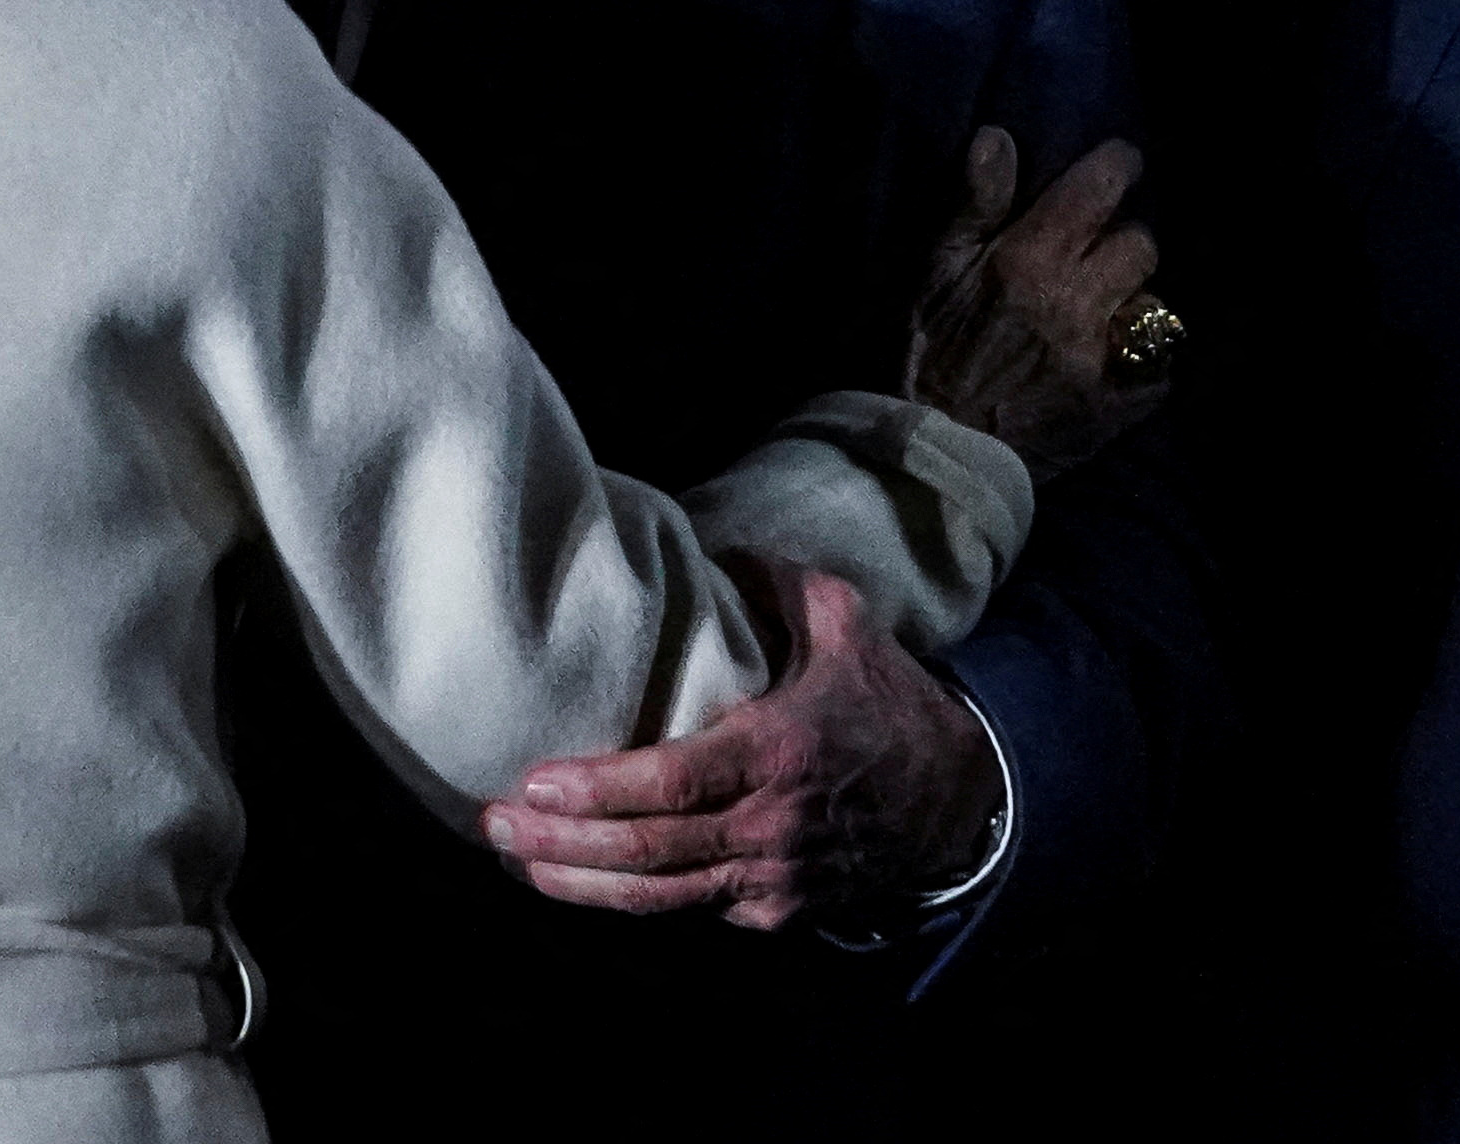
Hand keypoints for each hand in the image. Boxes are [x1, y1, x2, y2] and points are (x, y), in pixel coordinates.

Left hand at [477, 561, 1006, 929]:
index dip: (596, 790)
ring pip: (661, 898)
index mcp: (779, 751)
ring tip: (517, 856)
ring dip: (580, 884)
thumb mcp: (844, 622)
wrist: (963, 799)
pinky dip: (632, 902)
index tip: (531, 781)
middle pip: (647, 852)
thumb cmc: (890, 701)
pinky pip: (693, 911)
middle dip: (561, 843)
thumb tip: (707, 545)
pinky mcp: (778, 913)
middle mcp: (771, 827)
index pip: (670, 782)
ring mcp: (775, 881)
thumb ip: (774, 580)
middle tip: (496, 822)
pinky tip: (579, 878)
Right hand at [905, 128, 1171, 480]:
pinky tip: (1116, 362)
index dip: (1118, 167)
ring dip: (1131, 301)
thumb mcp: (932, 270)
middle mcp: (1076, 304)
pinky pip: (1159, 370)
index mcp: (1029, 261)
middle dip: (1122, 240)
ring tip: (1102, 311)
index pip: (1099, 190)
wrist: (928, 451)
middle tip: (1097, 252)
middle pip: (1141, 245)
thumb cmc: (921, 352)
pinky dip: (1144, 362)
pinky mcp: (1115, 409)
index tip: (1120, 163)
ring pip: (1153, 305)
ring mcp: (1101, 360)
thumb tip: (999, 136)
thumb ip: (973, 204)